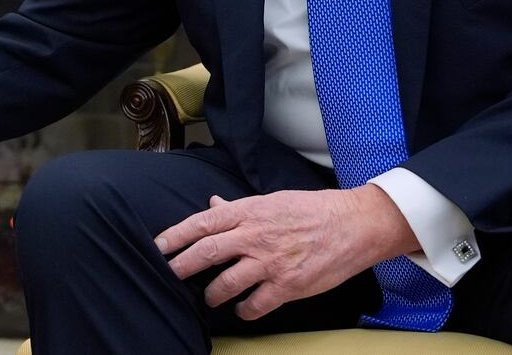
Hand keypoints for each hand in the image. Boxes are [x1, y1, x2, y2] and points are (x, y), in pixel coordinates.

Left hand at [153, 185, 416, 320]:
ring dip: (213, 293)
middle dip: (182, 265)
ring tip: (210, 297)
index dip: (176, 235)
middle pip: (207, 252)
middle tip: (169, 274)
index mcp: (249, 212)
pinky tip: (243, 311)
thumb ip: (238, 208)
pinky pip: (256, 304)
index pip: (202, 223)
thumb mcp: (270, 201)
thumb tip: (212, 204)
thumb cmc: (311, 210)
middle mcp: (255, 236)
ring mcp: (271, 262)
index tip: (158, 246)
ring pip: (227, 282)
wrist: (353, 224)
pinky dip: (245, 311)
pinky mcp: (288, 285)